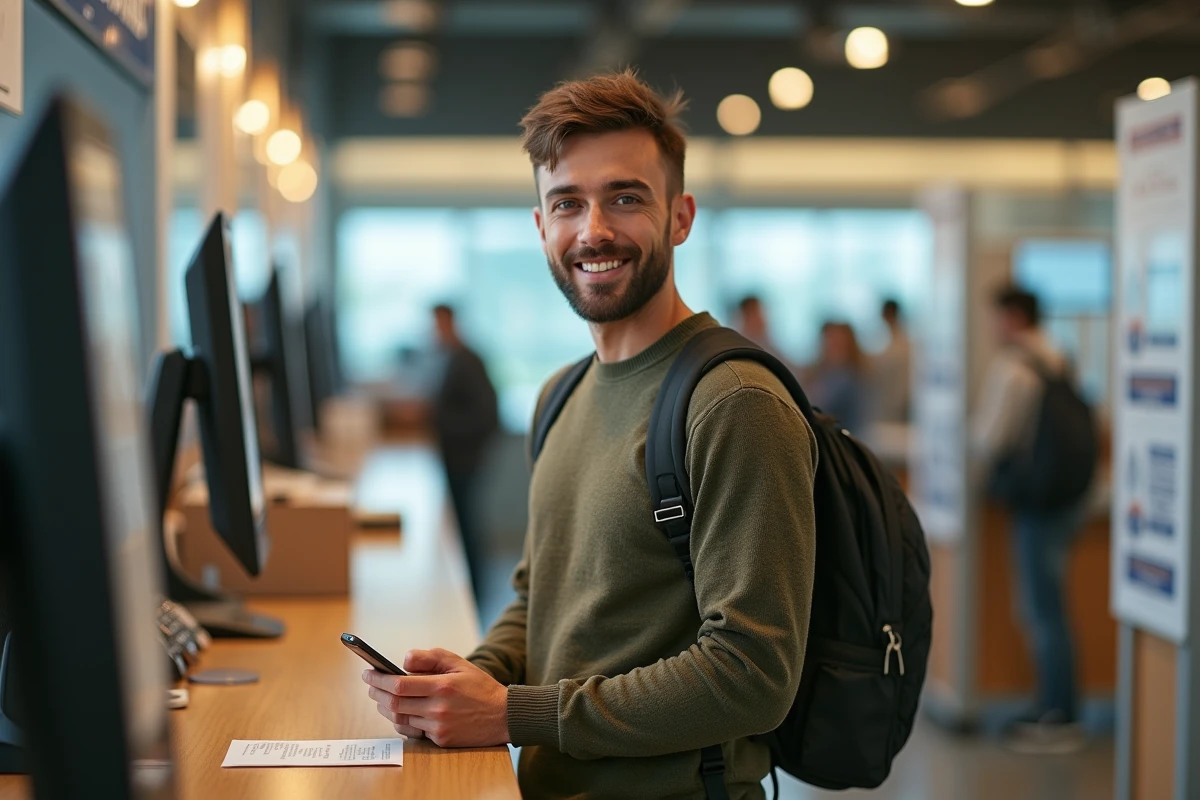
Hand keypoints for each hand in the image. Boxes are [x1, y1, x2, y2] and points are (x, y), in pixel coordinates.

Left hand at [363, 648, 510, 747]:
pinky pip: (413, 732)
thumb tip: (404, 660)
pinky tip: (399, 713)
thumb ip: (431, 657)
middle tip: (370, 685)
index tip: (368, 673)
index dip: (379, 679)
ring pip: (400, 720)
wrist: (503, 716)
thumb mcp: (459, 663)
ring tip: (380, 698)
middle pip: (394, 704)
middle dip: (376, 693)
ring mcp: (439, 727)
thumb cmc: (479, 687)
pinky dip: (402, 721)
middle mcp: (438, 708)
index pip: (399, 685)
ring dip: (385, 709)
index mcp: (442, 686)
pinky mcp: (441, 740)